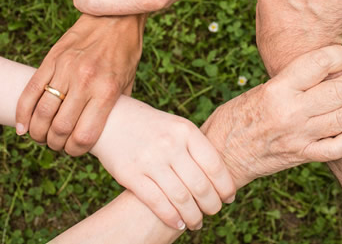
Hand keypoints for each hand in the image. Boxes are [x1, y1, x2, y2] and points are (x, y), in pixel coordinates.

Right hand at [16, 14, 144, 155]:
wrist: (115, 18)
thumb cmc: (125, 52)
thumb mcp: (129, 81)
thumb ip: (116, 106)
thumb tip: (106, 130)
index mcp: (107, 91)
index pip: (84, 135)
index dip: (76, 151)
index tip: (75, 150)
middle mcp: (85, 82)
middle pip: (59, 128)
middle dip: (56, 144)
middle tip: (58, 144)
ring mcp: (66, 69)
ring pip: (41, 112)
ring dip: (38, 132)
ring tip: (42, 136)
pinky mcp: (52, 59)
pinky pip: (30, 91)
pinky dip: (23, 113)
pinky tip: (23, 126)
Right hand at [91, 97, 235, 230]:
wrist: (112, 118)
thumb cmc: (151, 125)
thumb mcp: (176, 126)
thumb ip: (195, 147)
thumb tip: (219, 178)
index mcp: (185, 130)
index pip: (214, 165)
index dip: (225, 186)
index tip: (229, 197)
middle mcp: (170, 144)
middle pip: (200, 185)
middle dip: (212, 205)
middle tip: (214, 211)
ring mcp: (150, 160)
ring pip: (181, 198)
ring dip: (194, 216)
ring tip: (197, 222)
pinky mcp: (131, 174)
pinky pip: (157, 203)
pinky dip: (172, 218)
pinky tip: (179, 223)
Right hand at [201, 46, 341, 188]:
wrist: (221, 154)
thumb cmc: (234, 117)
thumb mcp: (258, 91)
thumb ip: (289, 83)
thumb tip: (320, 73)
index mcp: (276, 89)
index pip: (319, 63)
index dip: (340, 55)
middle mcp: (290, 111)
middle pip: (340, 90)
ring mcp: (299, 136)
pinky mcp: (302, 156)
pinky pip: (340, 147)